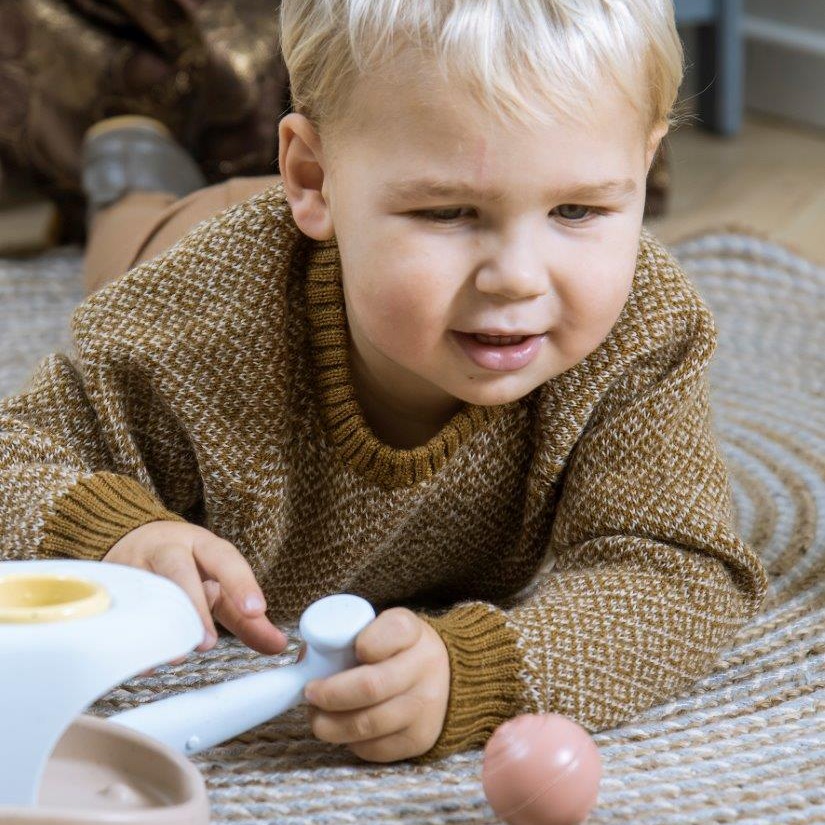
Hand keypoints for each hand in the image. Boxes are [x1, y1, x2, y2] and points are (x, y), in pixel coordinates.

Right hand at [103, 520, 287, 661]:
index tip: (256, 610)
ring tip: (174, 656)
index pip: (224, 558)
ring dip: (160, 624)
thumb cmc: (187, 566)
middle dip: (194, 607)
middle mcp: (168, 549)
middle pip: (179, 570)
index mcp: (202, 545)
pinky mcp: (108, 584)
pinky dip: (128, 635)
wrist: (132, 539)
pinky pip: (115, 607)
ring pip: (145, 589)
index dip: (241, 583)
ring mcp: (134, 564)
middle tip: (207, 645)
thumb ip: (246, 617)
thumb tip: (279, 646)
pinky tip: (141, 660)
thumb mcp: (219, 583)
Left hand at [303, 607, 449, 762]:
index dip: (361, 644)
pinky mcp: (420, 739)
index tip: (335, 651)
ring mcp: (426, 705)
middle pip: (371, 686)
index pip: (390, 631)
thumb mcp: (379, 627)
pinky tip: (343, 728)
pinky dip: (350, 742)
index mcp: (411, 631)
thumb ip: (346, 635)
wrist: (442, 676)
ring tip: (317, 716)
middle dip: (330, 694)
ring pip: (367, 724)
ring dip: (331, 724)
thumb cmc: (395, 649)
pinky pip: (373, 748)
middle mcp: (425, 666)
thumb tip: (306, 661)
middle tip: (310, 693)